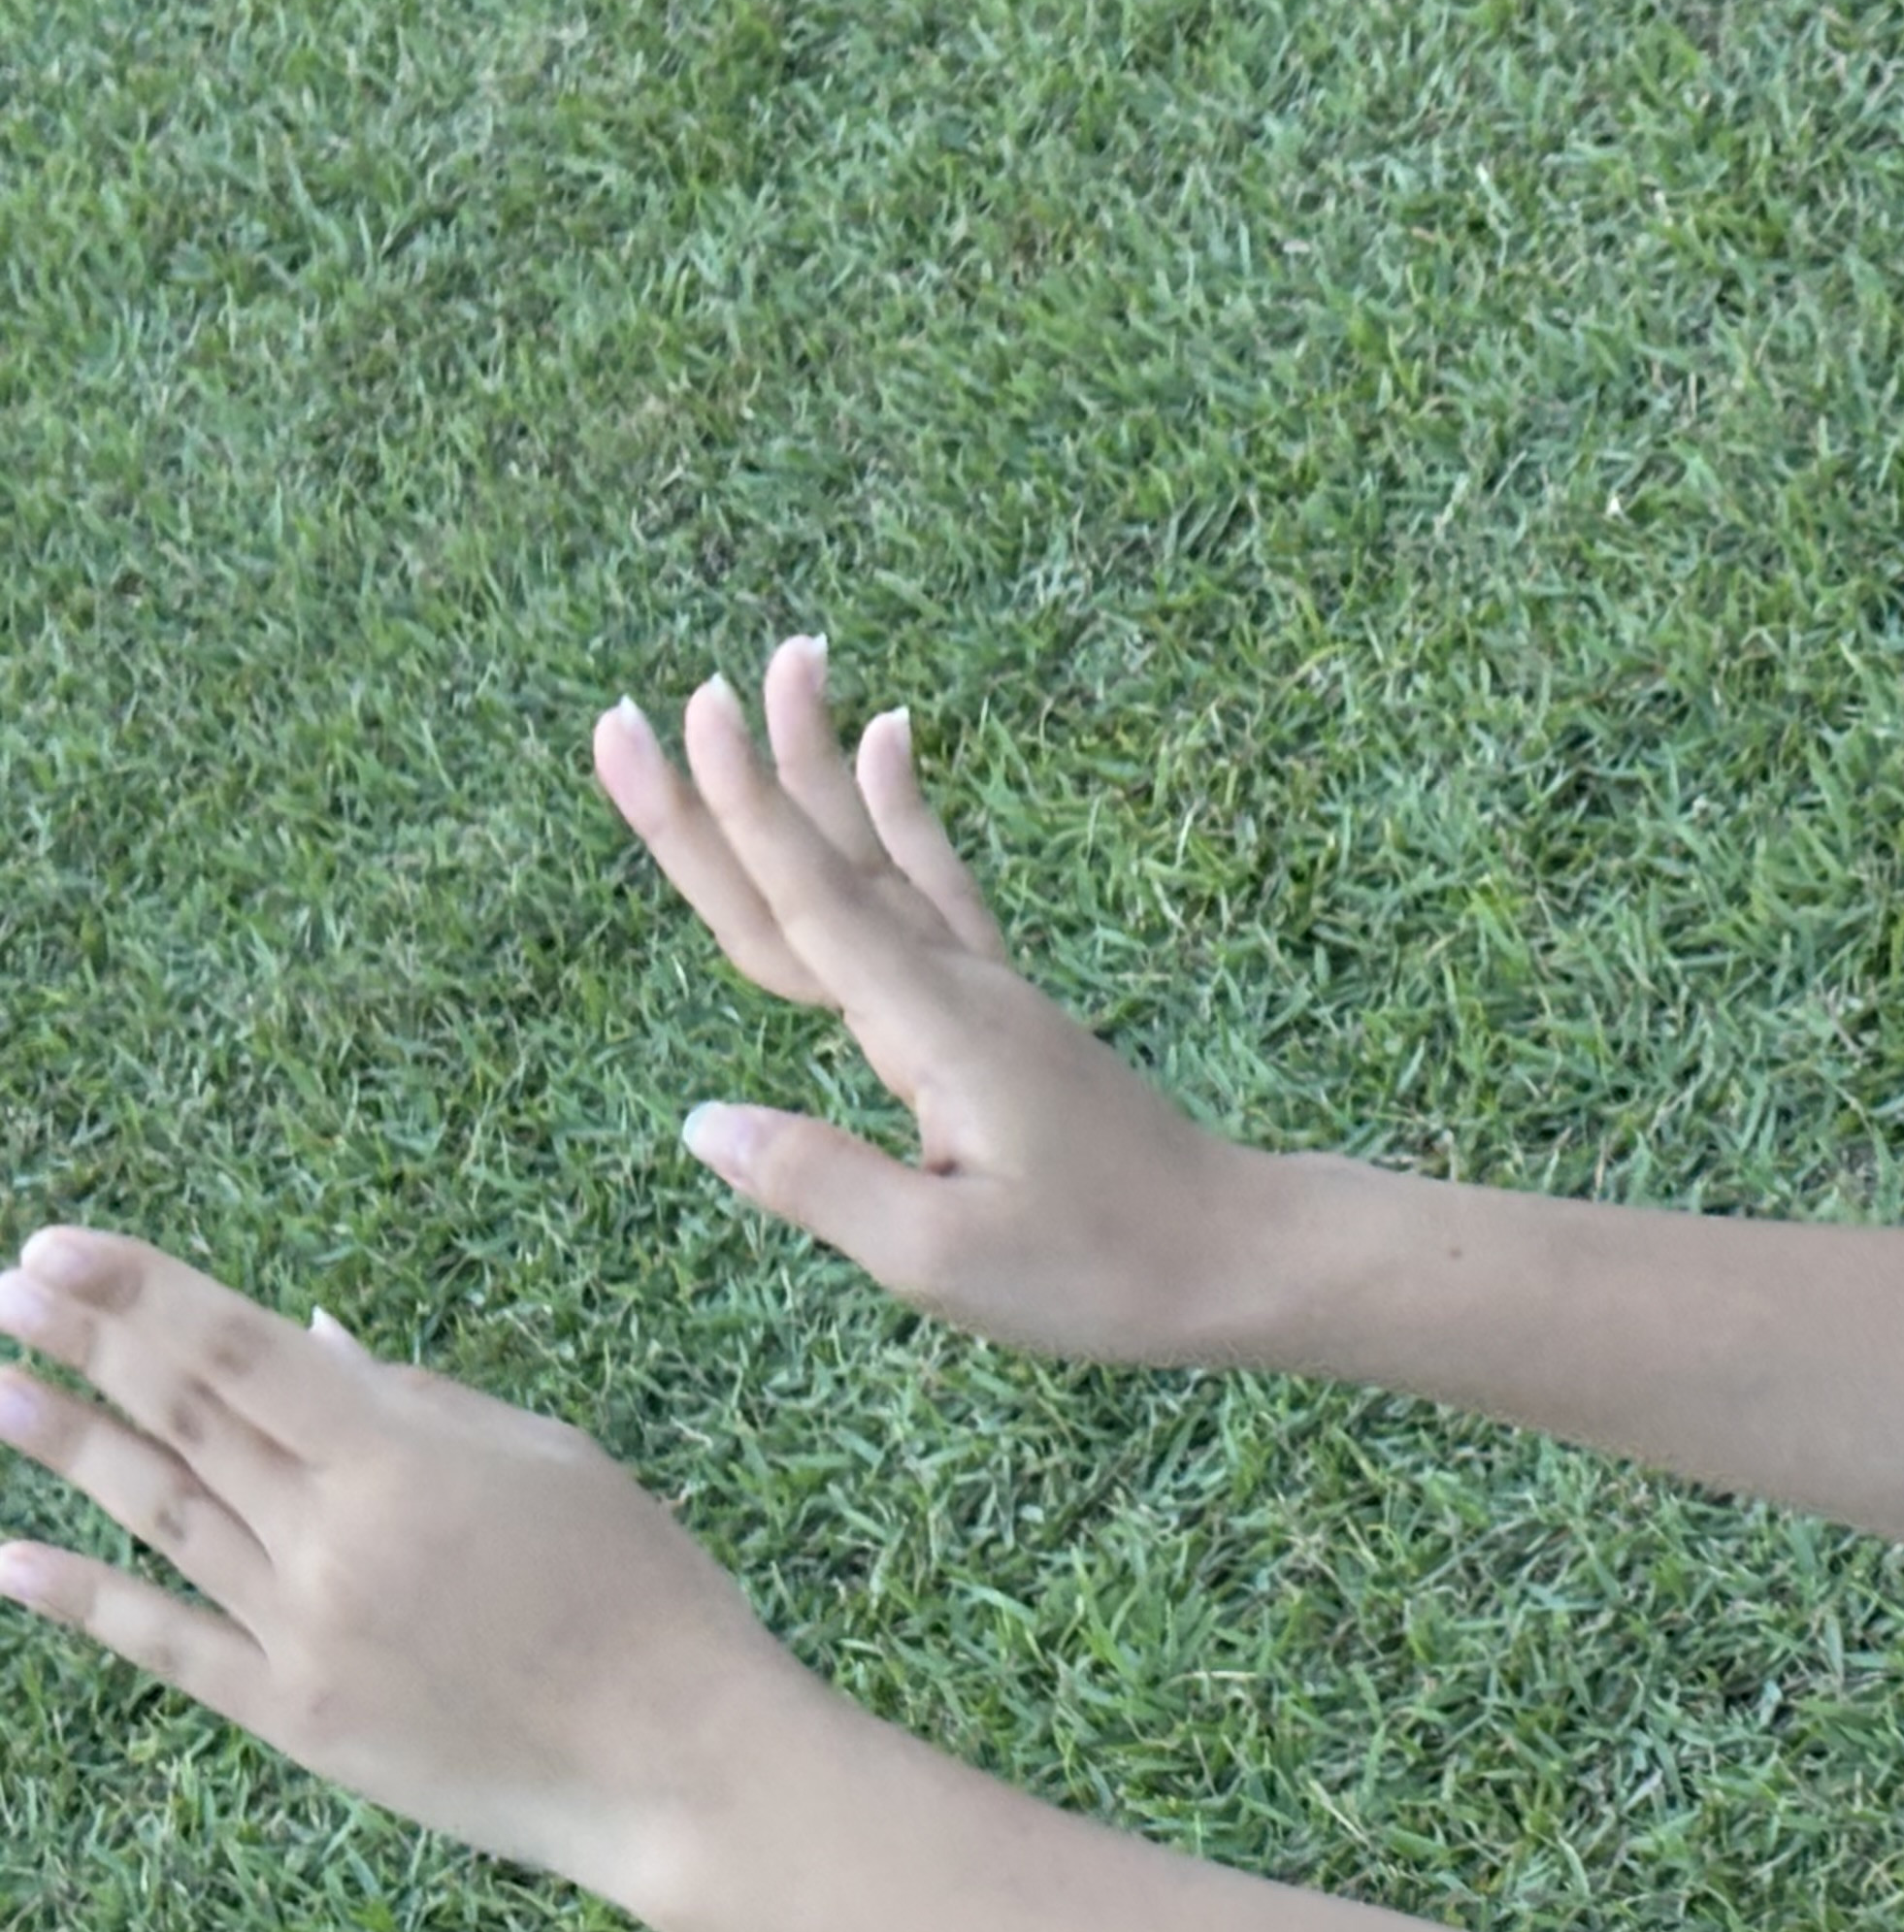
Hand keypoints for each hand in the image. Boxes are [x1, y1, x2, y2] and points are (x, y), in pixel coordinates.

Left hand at [0, 1228, 795, 1899]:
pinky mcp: (294, 1718)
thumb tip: (313, 1339)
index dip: (144, 1296)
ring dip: (68, 1450)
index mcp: (404, 1462)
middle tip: (6, 1290)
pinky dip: (82, 1601)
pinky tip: (11, 1558)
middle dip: (88, 1349)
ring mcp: (302, 1636)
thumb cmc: (640, 1586)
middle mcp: (332, 1544)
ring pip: (159, 1520)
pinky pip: (167, 1646)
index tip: (58, 1249)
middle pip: (185, 1424)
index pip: (241, 1354)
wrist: (671, 1756)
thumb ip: (420, 1400)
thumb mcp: (551, 1458)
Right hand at [595, 637, 1272, 1363]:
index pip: (810, 906)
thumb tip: (701, 1123)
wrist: (1230, 1250)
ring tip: (790, 663)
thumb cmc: (1096, 1268)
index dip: (737, 817)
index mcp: (933, 1037)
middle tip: (645, 706)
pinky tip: (887, 745)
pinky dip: (901, 814)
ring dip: (818, 765)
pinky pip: (937, 885)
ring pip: (875, 861)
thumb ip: (819, 1183)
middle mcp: (957, 989)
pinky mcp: (1003, 1006)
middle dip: (735, 787)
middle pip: (820, 872)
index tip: (688, 720)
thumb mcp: (943, 1256)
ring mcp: (986, 989)